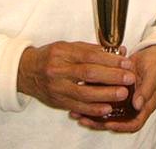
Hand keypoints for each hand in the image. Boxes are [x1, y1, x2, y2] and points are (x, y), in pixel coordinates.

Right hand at [18, 41, 135, 118]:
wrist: (26, 71)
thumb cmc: (50, 56)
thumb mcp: (66, 46)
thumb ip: (88, 50)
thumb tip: (113, 52)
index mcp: (62, 52)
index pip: (89, 56)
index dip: (109, 60)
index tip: (125, 62)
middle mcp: (58, 70)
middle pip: (88, 74)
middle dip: (112, 76)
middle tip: (129, 78)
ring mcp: (57, 87)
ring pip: (84, 93)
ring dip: (106, 94)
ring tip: (122, 93)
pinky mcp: (57, 101)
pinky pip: (77, 107)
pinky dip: (93, 109)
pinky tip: (107, 108)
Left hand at [70, 44, 155, 132]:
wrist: (154, 53)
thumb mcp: (153, 75)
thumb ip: (146, 90)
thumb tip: (138, 105)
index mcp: (145, 105)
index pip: (133, 123)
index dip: (121, 126)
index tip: (108, 124)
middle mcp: (133, 104)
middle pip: (117, 120)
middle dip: (100, 122)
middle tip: (84, 120)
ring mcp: (125, 97)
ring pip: (108, 110)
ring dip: (93, 111)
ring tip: (77, 112)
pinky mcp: (116, 88)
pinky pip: (104, 96)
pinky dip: (93, 97)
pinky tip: (80, 95)